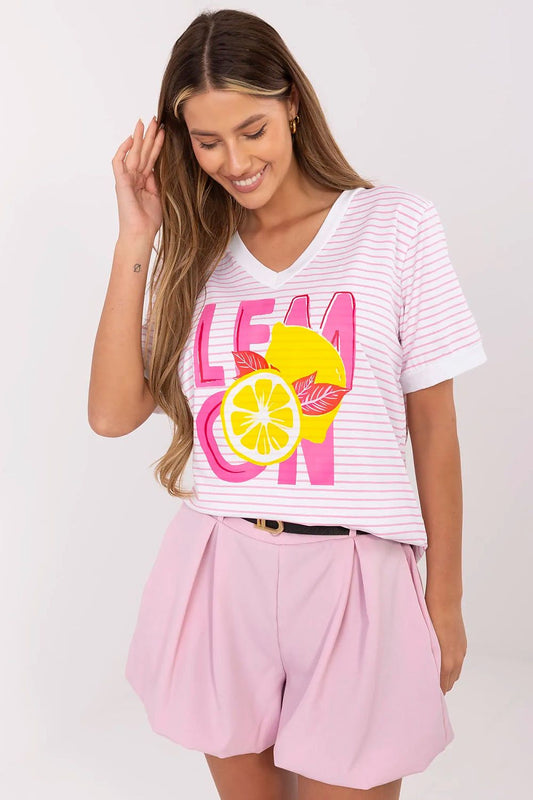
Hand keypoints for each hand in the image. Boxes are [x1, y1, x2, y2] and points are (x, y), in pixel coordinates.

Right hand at [112, 117, 165, 240]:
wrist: (140, 232)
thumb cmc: (149, 220)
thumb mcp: (159, 196)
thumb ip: (158, 181)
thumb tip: (160, 168)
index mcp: (144, 181)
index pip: (151, 158)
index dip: (157, 144)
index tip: (164, 131)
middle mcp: (135, 177)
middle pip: (143, 152)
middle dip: (149, 136)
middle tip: (155, 119)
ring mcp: (127, 179)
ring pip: (133, 153)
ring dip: (139, 138)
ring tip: (145, 123)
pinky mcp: (121, 182)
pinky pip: (119, 163)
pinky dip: (123, 151)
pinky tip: (130, 140)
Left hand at [425, 597, 466, 693]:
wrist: (446, 601)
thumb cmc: (430, 617)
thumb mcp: (425, 640)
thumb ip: (426, 658)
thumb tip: (421, 669)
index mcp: (446, 661)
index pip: (441, 686)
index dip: (433, 691)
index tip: (424, 694)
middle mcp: (456, 659)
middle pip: (449, 683)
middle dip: (440, 686)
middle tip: (426, 687)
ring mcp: (461, 652)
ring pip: (455, 674)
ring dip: (446, 677)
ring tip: (434, 677)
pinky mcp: (463, 645)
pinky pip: (458, 663)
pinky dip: (451, 668)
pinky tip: (442, 664)